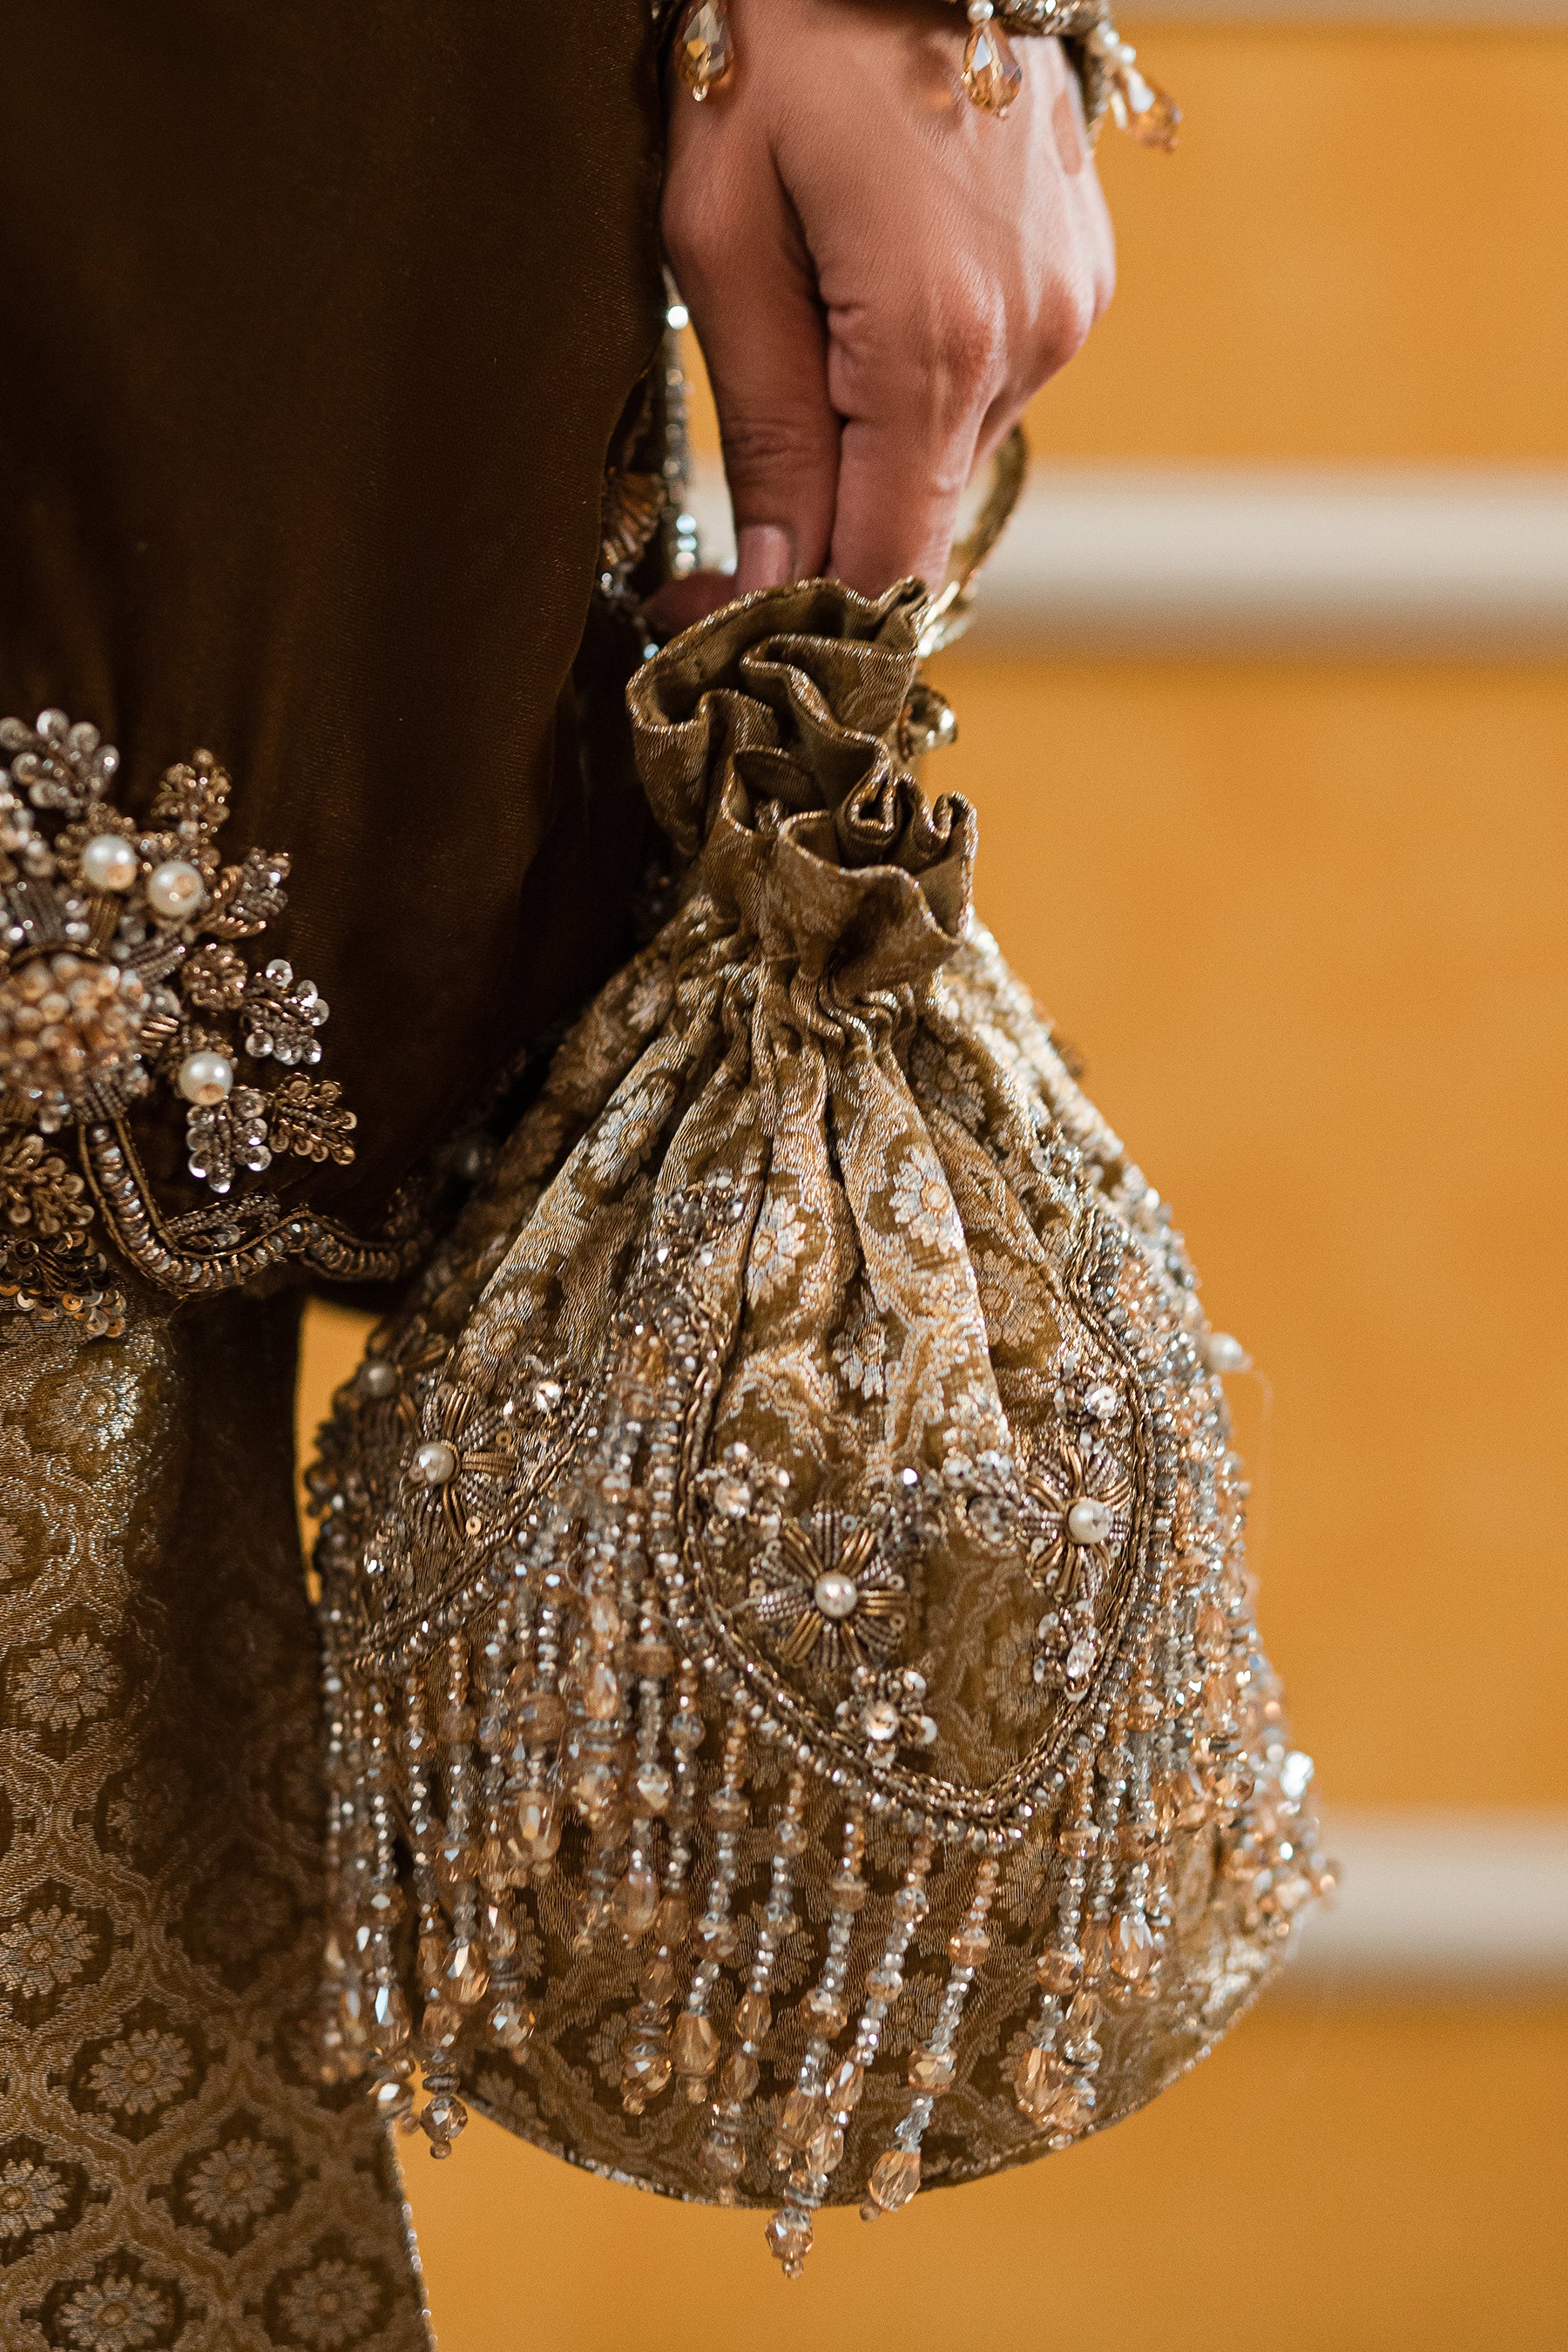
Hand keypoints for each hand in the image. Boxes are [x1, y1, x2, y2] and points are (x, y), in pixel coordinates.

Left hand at [659, 0, 1114, 612]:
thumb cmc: (780, 42)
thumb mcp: (723, 237)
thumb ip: (764, 430)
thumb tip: (772, 585)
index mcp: (933, 347)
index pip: (878, 563)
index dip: (795, 620)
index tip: (710, 631)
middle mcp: (1027, 347)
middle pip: (913, 522)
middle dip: (816, 541)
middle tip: (713, 540)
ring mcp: (1068, 315)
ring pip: (946, 461)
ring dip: (866, 458)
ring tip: (793, 363)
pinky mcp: (1079, 286)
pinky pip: (986, 393)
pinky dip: (915, 396)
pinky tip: (864, 313)